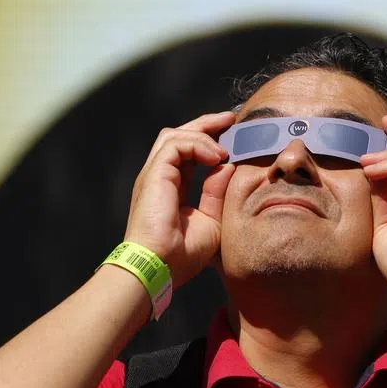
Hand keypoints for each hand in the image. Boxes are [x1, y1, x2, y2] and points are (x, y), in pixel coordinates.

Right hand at [122, 111, 235, 288]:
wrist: (159, 268)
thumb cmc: (181, 255)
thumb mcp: (210, 221)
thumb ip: (216, 193)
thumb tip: (227, 167)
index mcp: (170, 187)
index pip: (188, 152)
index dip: (209, 140)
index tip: (232, 135)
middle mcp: (159, 177)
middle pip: (179, 136)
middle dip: (206, 124)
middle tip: (231, 119)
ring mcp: (154, 174)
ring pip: (175, 134)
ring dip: (203, 133)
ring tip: (226, 145)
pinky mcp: (154, 174)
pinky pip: (175, 144)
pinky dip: (198, 144)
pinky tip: (217, 157)